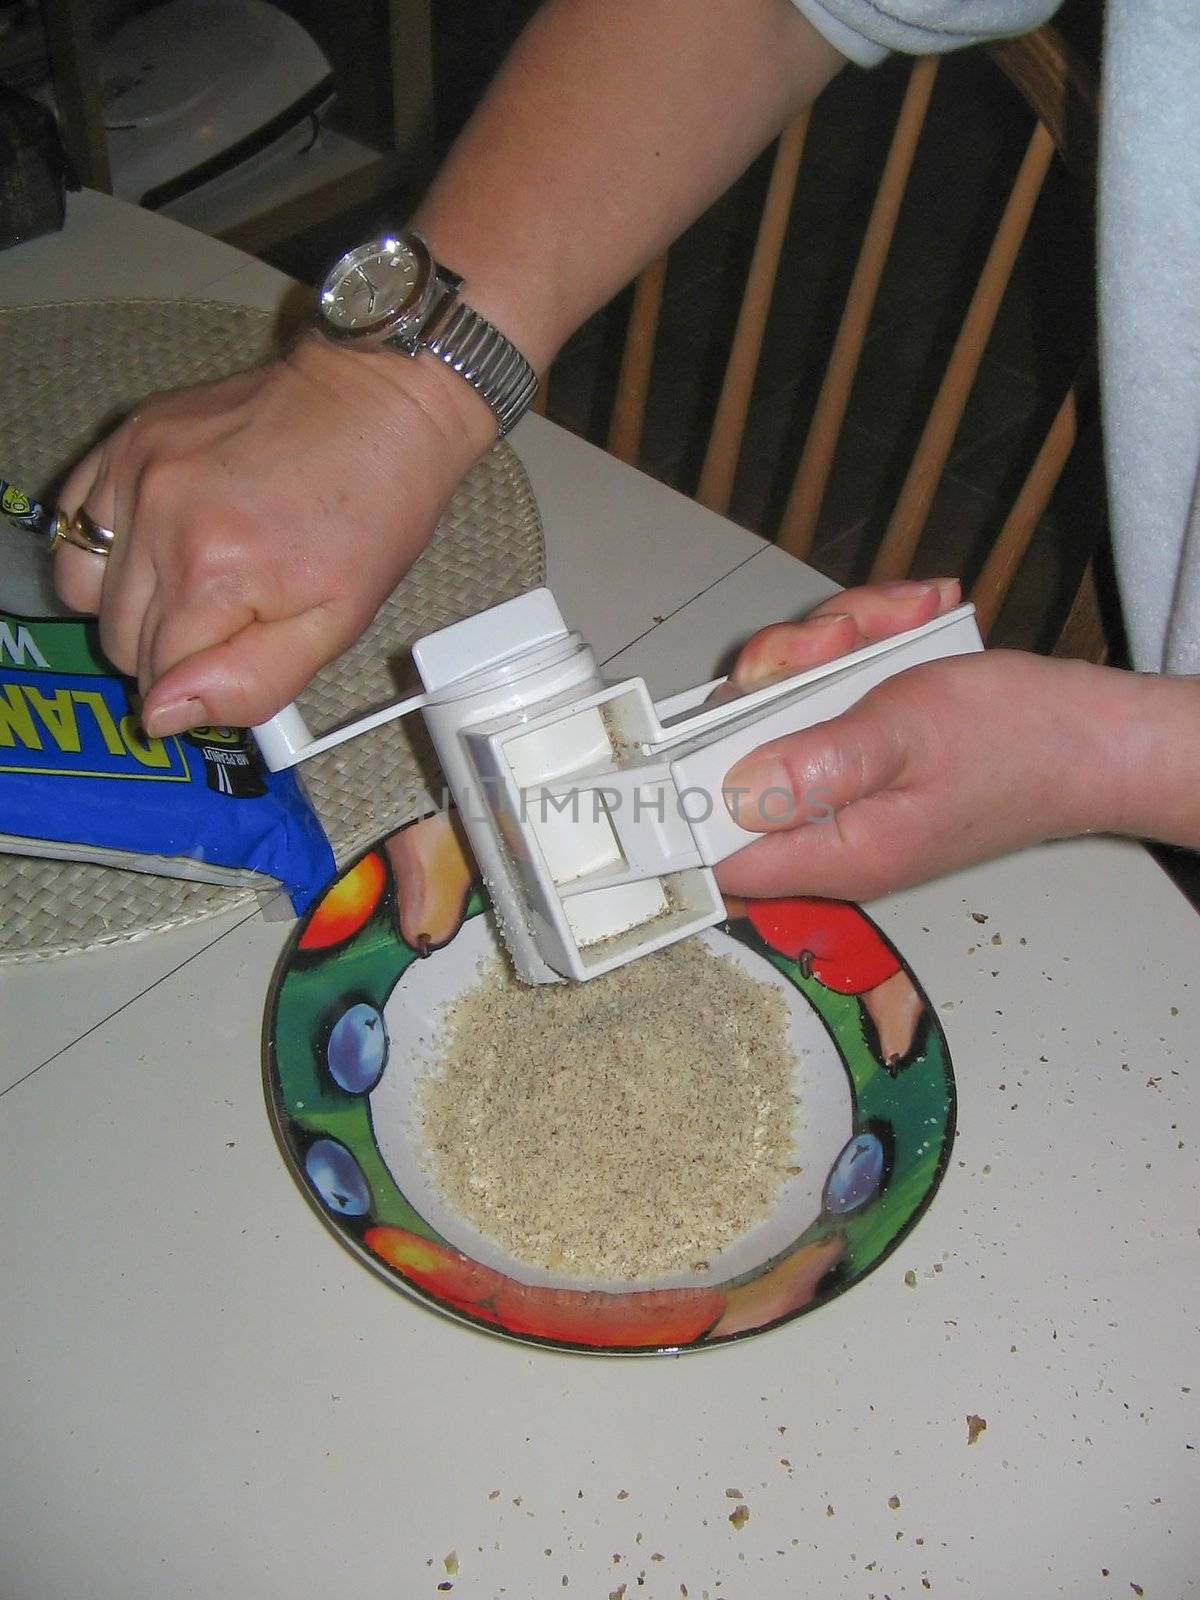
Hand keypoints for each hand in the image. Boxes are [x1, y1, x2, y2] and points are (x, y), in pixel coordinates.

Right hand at [53, 335, 492, 735]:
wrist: (378, 406)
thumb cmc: (372, 510)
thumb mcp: (337, 625)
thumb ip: (252, 683)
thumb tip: (165, 713)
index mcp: (214, 574)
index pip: (160, 680)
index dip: (198, 687)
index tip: (234, 662)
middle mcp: (161, 519)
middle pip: (120, 639)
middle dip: (169, 650)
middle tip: (229, 621)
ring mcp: (135, 471)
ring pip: (85, 589)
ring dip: (130, 605)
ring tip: (193, 585)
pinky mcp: (127, 439)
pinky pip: (74, 522)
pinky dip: (103, 549)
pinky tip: (157, 546)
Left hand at [714, 579, 1109, 901]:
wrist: (1098, 733)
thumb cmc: (1017, 741)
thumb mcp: (907, 737)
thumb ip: (816, 767)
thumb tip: (728, 790)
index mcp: (833, 849)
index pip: (718, 852)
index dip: (684, 793)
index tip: (682, 727)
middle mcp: (828, 825)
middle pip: (738, 752)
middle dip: (777, 677)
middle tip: (837, 641)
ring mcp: (843, 782)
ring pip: (782, 703)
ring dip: (829, 645)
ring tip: (898, 619)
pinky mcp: (861, 745)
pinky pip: (825, 688)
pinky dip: (860, 644)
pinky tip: (909, 619)